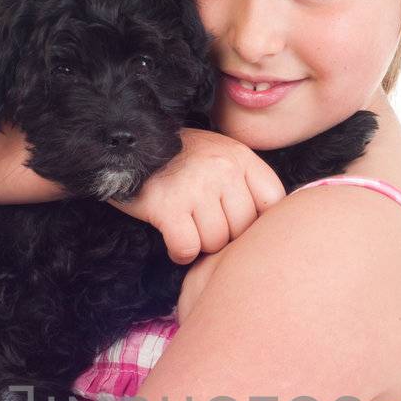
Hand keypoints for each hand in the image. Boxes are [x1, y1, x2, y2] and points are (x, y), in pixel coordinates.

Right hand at [109, 127, 285, 263]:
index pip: (273, 202)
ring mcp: (195, 187)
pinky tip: (173, 240)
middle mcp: (222, 169)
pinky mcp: (168, 207)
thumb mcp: (218, 156)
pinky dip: (180, 252)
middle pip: (243, 229)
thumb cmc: (176, 160)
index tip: (238, 222)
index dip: (258, 221)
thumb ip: (246, 181)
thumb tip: (274, 225)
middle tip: (203, 224)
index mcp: (239, 156)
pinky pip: (188, 249)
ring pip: (215, 243)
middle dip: (224, 236)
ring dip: (200, 245)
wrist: (126, 147)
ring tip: (187, 228)